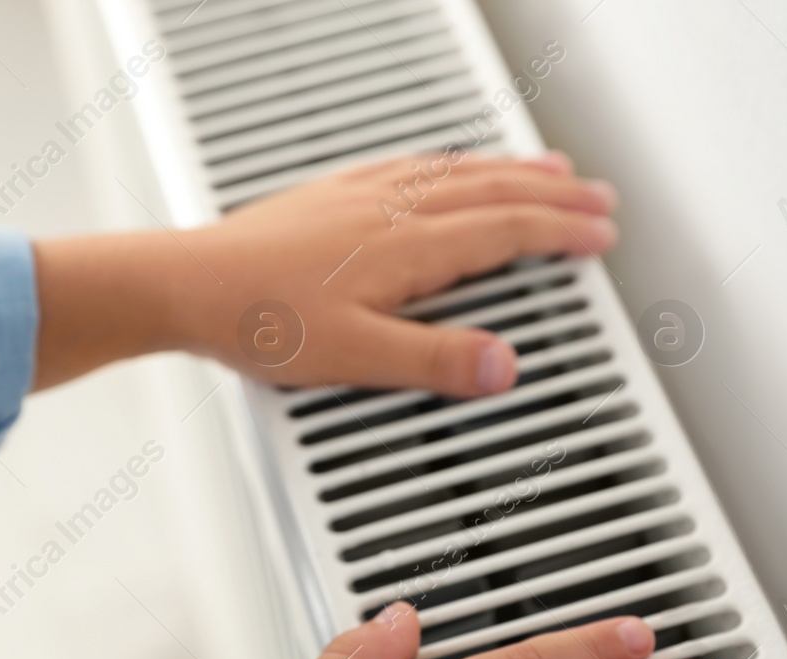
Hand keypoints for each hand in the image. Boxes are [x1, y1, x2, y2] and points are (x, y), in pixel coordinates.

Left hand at [31, 152, 616, 393]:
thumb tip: (504, 366)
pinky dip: (455, 164)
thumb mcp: (356, 359)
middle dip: (554, 195)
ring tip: (547, 170)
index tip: (601, 233)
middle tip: (599, 198)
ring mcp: (361, 197)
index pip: (506, 230)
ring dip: (511, 171)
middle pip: (493, 192)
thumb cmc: (257, 321)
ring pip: (457, 172)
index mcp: (408, 247)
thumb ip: (435, 362)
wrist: (185, 286)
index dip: (561, 231)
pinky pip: (415, 166)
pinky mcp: (332, 196)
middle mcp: (391, 210)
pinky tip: (450, 167)